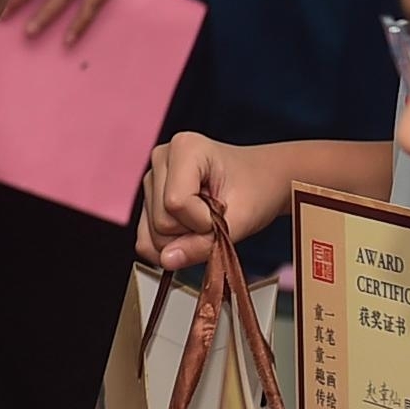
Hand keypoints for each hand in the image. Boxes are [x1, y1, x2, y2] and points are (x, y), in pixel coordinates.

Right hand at [140, 134, 288, 272]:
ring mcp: (153, 179)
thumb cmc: (257, 190)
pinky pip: (145, 239)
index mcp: (184, 148)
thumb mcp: (242, 220)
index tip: (224, 211)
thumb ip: (203, 244)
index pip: (176, 203)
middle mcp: (161, 159)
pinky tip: (191, 231)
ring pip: (152, 234)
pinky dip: (170, 246)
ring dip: (183, 239)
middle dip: (192, 232)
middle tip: (217, 216)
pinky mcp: (149, 200)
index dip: (203, 221)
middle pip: (161, 221)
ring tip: (206, 218)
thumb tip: (167, 260)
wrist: (264, 181)